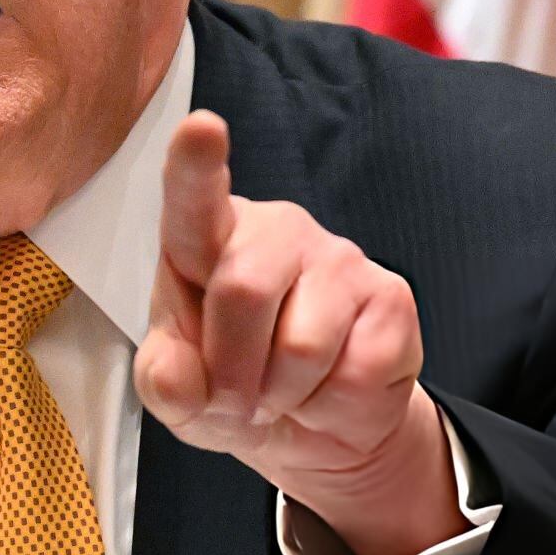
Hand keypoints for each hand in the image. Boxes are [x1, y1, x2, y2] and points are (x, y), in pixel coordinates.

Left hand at [132, 110, 468, 554]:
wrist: (313, 426)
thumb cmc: (234, 386)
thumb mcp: (181, 396)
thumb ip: (165, 383)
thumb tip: (174, 377)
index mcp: (207, 239)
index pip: (195, 195)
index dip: (196, 162)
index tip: (201, 128)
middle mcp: (274, 230)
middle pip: (243, 291)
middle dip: (232, 373)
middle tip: (235, 401)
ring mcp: (338, 256)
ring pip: (301, 346)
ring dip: (282, 396)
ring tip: (282, 392)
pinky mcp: (390, 296)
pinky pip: (354, 372)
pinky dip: (330, 407)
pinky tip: (328, 391)